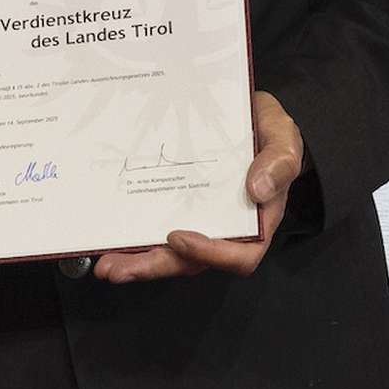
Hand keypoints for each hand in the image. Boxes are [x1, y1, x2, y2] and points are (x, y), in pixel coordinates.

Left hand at [97, 89, 303, 281]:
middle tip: (115, 269)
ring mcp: (200, 222)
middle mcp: (226, 229)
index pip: (241, 254)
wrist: (251, 119)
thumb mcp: (283, 138)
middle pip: (193, 262)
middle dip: (154, 267)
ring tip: (105, 266)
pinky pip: (156, 232)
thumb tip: (258, 189)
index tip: (178, 238)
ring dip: (137, 263)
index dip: (210, 254)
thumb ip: (280, 162)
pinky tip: (107, 242)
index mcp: (258, 220)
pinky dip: (134, 241)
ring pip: (170, 254)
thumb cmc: (271, 133)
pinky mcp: (177, 210)